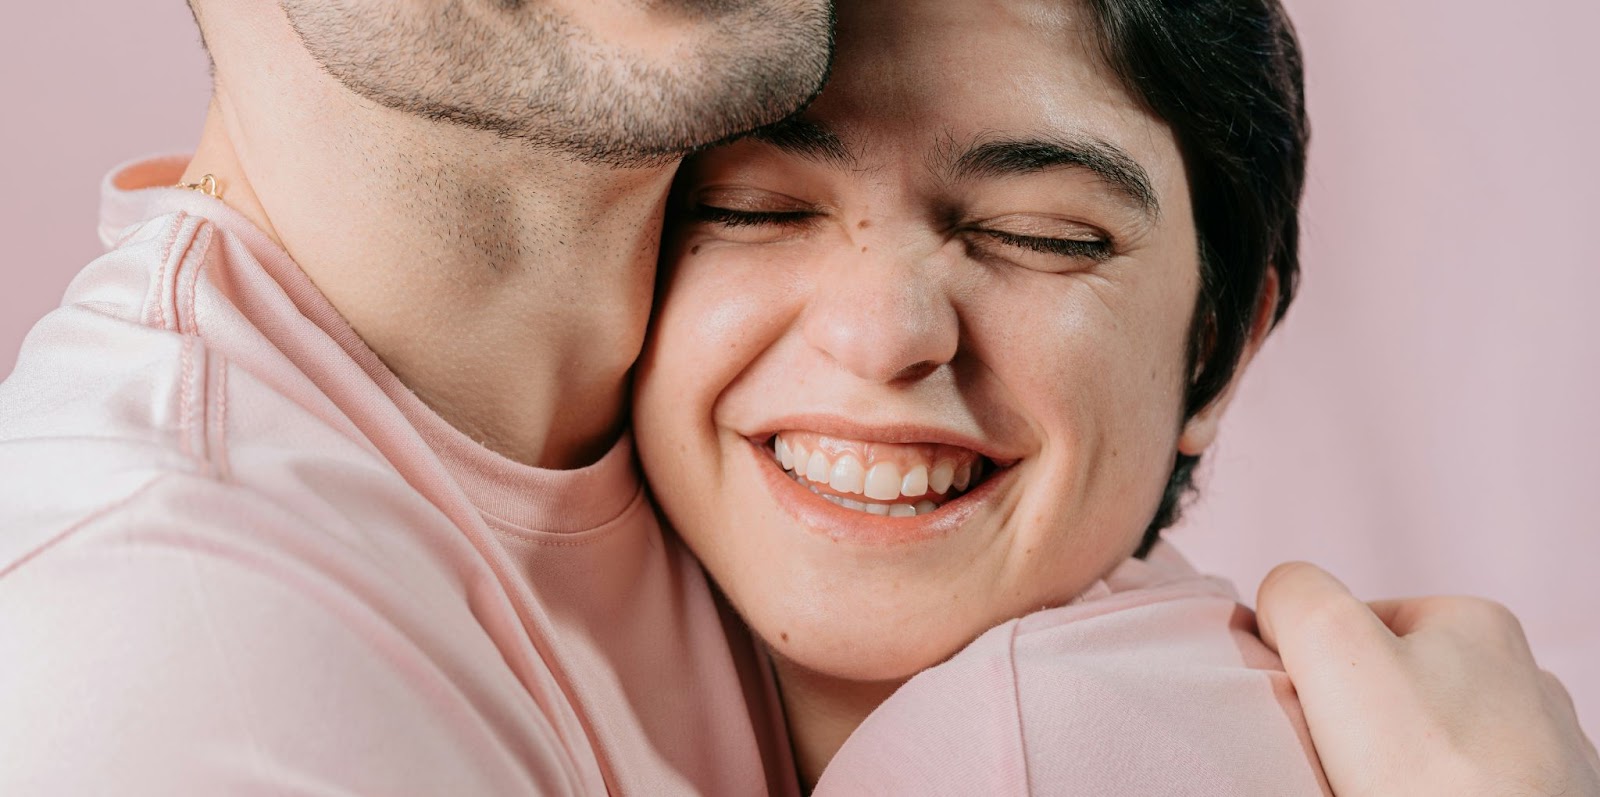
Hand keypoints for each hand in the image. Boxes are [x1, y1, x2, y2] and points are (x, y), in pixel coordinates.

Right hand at [1256, 562, 1599, 796]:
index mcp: (1478, 621)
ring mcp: (1544, 754)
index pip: (1356, 622)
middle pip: (1395, 687)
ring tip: (1374, 794)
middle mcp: (1525, 679)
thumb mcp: (1330, 639)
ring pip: (1430, 746)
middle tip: (1339, 762)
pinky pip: (1460, 790)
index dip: (1316, 667)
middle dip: (1357, 722)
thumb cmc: (1428, 766)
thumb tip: (1278, 605)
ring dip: (1395, 769)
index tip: (1318, 714)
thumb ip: (1296, 593)